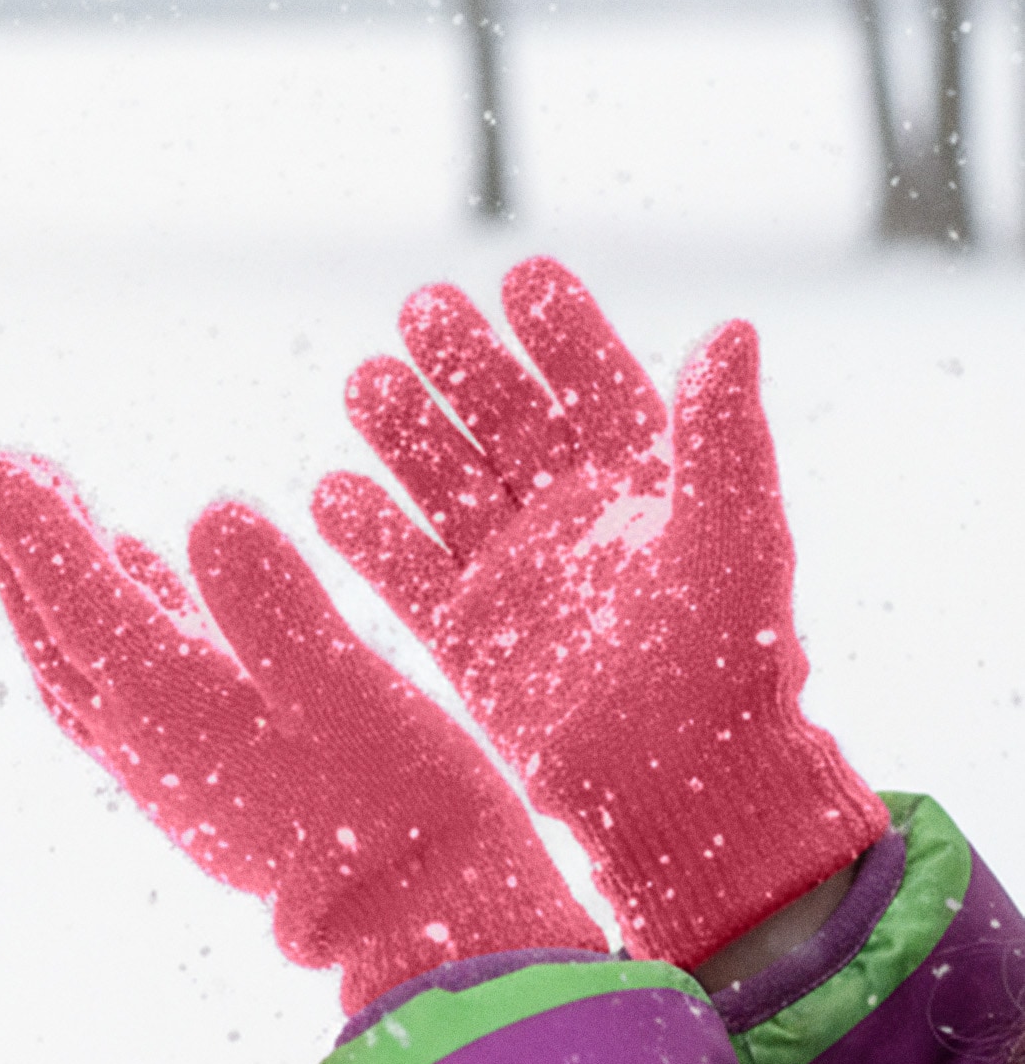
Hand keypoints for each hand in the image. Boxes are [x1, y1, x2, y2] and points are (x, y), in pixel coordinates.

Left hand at [0, 451, 601, 1011]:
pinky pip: (120, 692)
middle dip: (22, 553)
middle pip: (53, 634)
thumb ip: (274, 599)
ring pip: (78, 668)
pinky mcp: (199, 785)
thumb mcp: (347, 684)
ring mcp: (167, 769)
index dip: (38, 523)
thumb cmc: (396, 801)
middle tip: (1, 478)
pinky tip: (147, 583)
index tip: (1, 458)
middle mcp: (145, 738)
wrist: (421, 920)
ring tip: (52, 522)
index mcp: (170, 703)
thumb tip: (210, 512)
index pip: (77, 597)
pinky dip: (107, 632)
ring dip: (53, 595)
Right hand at [312, 256, 885, 966]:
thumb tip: (733, 329)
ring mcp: (513, 575)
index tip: (520, 278)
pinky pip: (406, 572)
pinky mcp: (467, 637)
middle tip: (419, 310)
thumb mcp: (735, 535)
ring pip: (446, 482)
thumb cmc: (730, 661)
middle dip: (463, 363)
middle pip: (503, 419)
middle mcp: (570, 519)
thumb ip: (722, 435)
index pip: (593, 384)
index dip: (559, 332)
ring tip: (365, 382)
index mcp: (643, 484)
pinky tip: (329, 493)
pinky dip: (368, 536)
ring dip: (405, 432)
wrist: (684, 786)